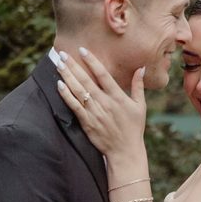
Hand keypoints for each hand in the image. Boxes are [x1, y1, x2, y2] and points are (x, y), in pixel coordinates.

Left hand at [56, 48, 146, 170]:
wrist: (125, 152)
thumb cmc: (134, 128)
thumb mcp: (140, 106)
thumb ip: (138, 86)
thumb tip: (141, 68)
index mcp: (118, 97)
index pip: (103, 75)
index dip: (92, 61)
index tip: (83, 50)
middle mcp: (105, 103)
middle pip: (86, 81)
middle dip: (74, 66)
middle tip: (63, 53)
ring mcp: (95, 113)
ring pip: (78, 91)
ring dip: (67, 77)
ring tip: (59, 64)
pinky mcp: (87, 122)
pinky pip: (74, 106)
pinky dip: (66, 95)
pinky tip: (59, 85)